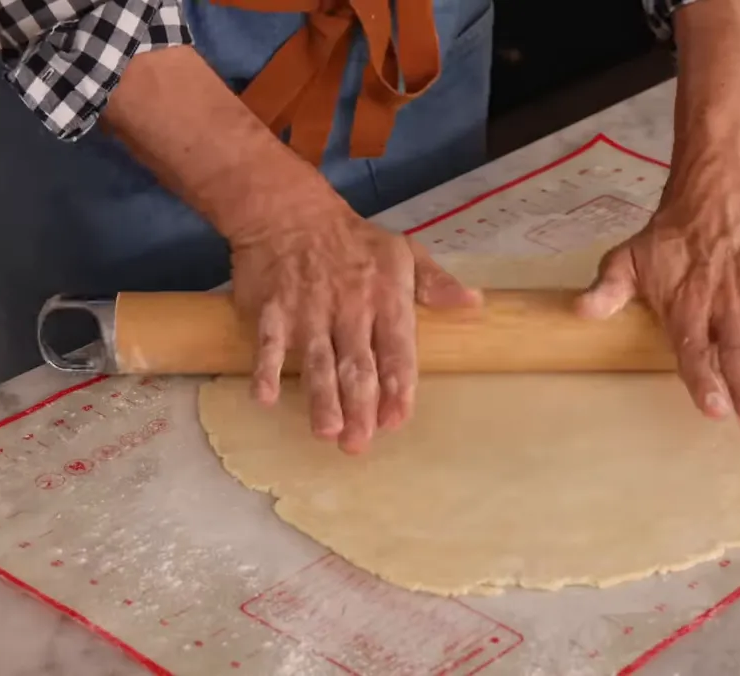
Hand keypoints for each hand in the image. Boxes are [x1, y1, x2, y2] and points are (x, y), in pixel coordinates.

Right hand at [227, 189, 479, 453]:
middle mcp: (350, 309)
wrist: (289, 211)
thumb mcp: (404, 252)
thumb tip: (473, 304)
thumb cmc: (353, 239)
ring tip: (327, 431)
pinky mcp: (272, 309)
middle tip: (359, 444)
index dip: (398, 387)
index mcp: (386, 298)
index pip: (397, 350)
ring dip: (321, 398)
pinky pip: (269, 343)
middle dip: (360, 407)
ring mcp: (309, 311)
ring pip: (318, 361)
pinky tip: (266, 397)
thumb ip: (436, 284)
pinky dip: (266, 369)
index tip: (396, 419)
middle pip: (357, 365)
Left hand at [577, 182, 739, 437]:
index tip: (714, 409)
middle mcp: (726, 302)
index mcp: (686, 303)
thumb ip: (607, 289)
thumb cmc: (671, 238)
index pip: (694, 348)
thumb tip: (579, 311)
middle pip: (737, 353)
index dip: (704, 379)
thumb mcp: (628, 258)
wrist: (720, 194)